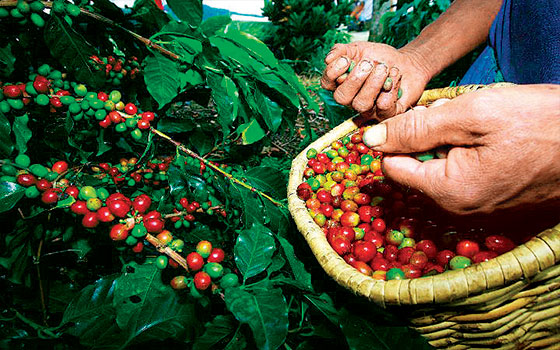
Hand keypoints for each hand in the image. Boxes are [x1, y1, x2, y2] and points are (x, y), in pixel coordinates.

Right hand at [320, 42, 430, 119]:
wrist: (408, 62)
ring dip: (373, 84)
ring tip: (384, 68)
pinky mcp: (386, 113)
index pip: (327, 83)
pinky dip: (390, 89)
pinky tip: (395, 76)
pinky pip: (383, 108)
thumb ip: (342, 51)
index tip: (346, 60)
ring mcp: (368, 109)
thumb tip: (328, 59)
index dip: (333, 73)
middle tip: (369, 63)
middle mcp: (351, 99)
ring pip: (361, 104)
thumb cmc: (381, 57)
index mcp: (341, 83)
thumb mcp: (360, 49)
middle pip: (342, 97)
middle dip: (355, 79)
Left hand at [362, 85, 559, 213]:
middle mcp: (459, 206)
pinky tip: (491, 137)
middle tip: (456, 117)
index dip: (396, 138)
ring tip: (480, 125)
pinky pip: (463, 171)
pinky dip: (467, 150)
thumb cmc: (539, 123)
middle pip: (416, 167)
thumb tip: (371, 139)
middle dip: (426, 138)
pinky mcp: (494, 195)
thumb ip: (416, 129)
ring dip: (448, 141)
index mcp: (448, 190)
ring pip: (440, 166)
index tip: (415, 117)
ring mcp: (478, 204)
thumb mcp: (471, 115)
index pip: (393, 167)